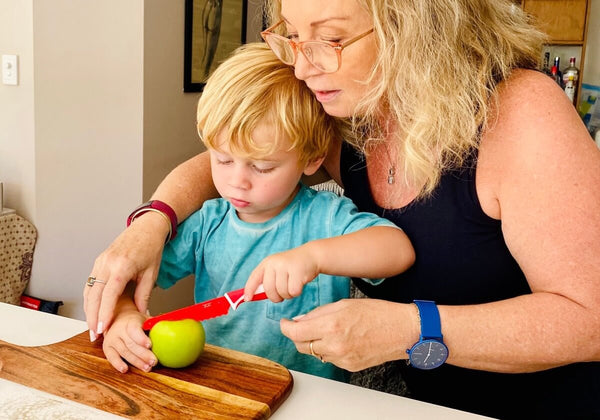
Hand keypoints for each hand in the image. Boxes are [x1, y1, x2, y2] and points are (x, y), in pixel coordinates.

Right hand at [83, 212, 167, 339]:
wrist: (146, 227)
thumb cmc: (151, 247)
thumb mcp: (151, 273)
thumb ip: (144, 295)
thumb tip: (140, 314)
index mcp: (121, 266)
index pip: (109, 295)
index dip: (104, 314)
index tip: (102, 329)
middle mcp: (107, 263)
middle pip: (93, 295)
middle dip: (92, 317)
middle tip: (94, 334)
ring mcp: (100, 261)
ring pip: (88, 290)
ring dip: (88, 310)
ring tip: (92, 327)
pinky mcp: (99, 261)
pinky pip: (90, 282)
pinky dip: (89, 298)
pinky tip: (92, 310)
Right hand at [102, 308, 156, 372]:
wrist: (117, 319)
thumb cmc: (136, 322)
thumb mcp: (145, 319)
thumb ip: (156, 324)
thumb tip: (173, 327)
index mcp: (130, 321)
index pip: (134, 330)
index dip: (141, 338)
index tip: (150, 345)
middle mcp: (119, 330)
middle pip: (131, 344)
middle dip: (143, 354)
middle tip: (154, 361)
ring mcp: (111, 339)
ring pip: (124, 352)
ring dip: (136, 362)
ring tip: (147, 368)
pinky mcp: (107, 348)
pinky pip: (111, 357)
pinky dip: (118, 364)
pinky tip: (125, 369)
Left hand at [244, 245, 318, 301]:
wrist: (311, 255)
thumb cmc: (293, 267)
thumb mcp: (277, 269)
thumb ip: (267, 281)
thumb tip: (254, 296)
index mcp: (267, 263)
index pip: (254, 277)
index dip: (249, 289)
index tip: (247, 299)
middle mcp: (274, 263)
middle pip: (269, 290)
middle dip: (276, 297)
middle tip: (282, 294)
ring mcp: (285, 266)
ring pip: (282, 292)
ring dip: (288, 294)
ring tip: (293, 285)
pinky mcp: (297, 271)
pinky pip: (293, 291)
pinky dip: (297, 292)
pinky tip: (300, 284)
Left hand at [280, 299, 418, 371]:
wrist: (402, 330)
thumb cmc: (378, 313)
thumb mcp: (344, 304)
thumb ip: (319, 313)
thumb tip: (300, 320)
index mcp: (332, 325)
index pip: (296, 332)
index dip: (286, 327)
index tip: (285, 323)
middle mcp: (334, 344)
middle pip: (301, 345)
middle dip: (297, 335)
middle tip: (300, 326)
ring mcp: (342, 358)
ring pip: (315, 353)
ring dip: (313, 342)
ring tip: (325, 330)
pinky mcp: (349, 366)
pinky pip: (329, 359)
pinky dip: (328, 350)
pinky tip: (339, 339)